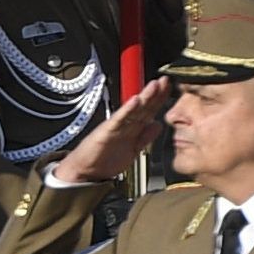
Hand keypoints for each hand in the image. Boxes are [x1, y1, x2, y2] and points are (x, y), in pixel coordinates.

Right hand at [59, 78, 173, 184]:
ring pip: (133, 110)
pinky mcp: (106, 131)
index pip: (149, 111)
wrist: (84, 172)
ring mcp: (116, 126)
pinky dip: (127, 110)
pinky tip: (134, 101)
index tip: (169, 88)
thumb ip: (145, 137)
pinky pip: (119, 119)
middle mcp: (125, 124)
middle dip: (155, 94)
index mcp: (132, 129)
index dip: (160, 100)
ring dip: (144, 97)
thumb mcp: (133, 150)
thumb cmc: (105, 161)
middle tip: (165, 80)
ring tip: (154, 85)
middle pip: (143, 107)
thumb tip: (158, 125)